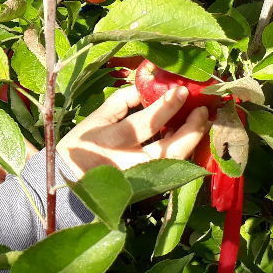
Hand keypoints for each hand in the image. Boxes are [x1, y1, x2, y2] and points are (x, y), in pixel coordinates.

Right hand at [57, 85, 209, 176]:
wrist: (69, 181)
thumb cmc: (80, 145)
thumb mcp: (94, 118)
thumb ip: (122, 101)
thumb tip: (147, 86)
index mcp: (111, 141)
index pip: (144, 123)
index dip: (165, 106)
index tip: (180, 91)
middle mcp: (129, 162)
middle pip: (168, 150)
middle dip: (190, 130)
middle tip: (202, 111)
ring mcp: (140, 177)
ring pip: (175, 163)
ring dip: (192, 141)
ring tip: (200, 122)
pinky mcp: (146, 186)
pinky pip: (172, 168)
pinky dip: (183, 151)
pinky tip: (188, 137)